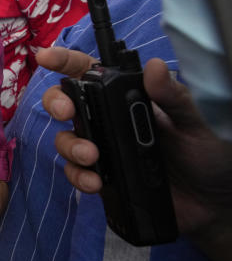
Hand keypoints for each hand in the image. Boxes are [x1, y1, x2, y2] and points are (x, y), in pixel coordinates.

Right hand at [40, 49, 231, 235]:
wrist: (213, 203)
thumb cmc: (208, 154)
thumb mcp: (196, 121)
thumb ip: (174, 96)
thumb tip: (154, 67)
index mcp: (128, 97)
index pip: (90, 71)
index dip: (65, 60)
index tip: (46, 57)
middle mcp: (109, 119)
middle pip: (65, 101)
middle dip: (56, 103)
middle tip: (67, 112)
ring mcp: (103, 148)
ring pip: (65, 138)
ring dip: (71, 145)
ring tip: (92, 156)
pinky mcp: (102, 176)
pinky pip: (75, 173)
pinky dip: (78, 176)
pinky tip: (96, 182)